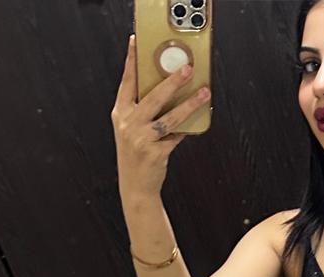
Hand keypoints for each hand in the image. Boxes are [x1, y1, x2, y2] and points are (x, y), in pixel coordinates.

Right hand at [110, 34, 210, 198]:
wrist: (135, 187)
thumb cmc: (136, 155)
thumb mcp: (131, 129)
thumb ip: (142, 110)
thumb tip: (168, 89)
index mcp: (120, 113)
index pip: (127, 82)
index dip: (132, 61)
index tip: (137, 42)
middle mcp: (128, 124)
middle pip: (153, 96)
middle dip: (172, 81)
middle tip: (187, 69)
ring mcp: (141, 139)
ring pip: (170, 117)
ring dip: (189, 104)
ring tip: (203, 94)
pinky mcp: (156, 153)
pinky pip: (176, 136)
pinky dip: (187, 128)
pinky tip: (196, 122)